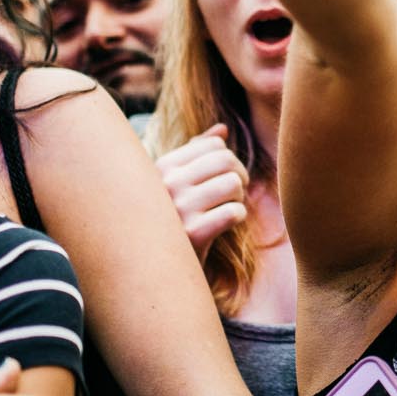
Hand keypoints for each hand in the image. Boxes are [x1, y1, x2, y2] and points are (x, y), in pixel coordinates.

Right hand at [155, 124, 249, 262]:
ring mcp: (178, 208)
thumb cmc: (172, 219)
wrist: (156, 266)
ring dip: (238, 197)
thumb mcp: (176, 183)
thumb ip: (196, 153)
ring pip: (233, 183)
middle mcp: (167, 183)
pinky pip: (234, 212)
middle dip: (240, 176)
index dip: (228, 160)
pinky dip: (238, 217)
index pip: (214, 144)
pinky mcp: (193, 234)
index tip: (224, 177)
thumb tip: (222, 129)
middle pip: (226, 160)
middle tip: (235, 193)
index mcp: (162, 166)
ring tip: (228, 207)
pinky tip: (226, 224)